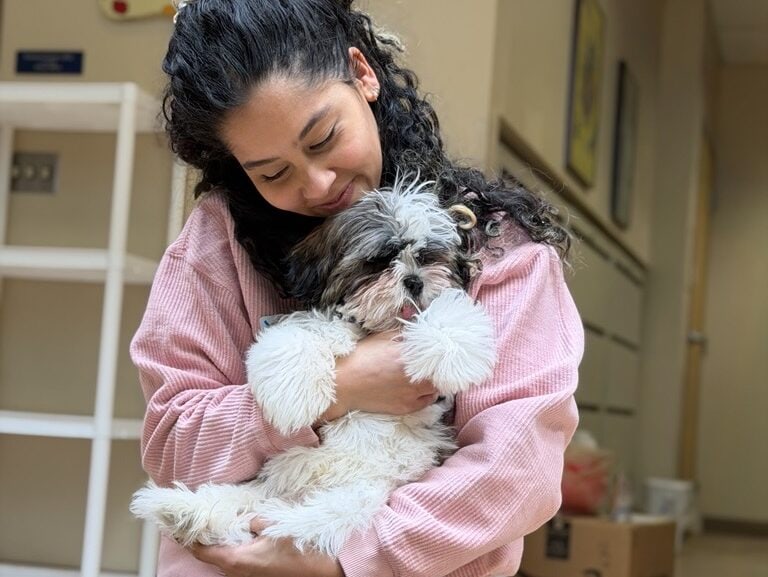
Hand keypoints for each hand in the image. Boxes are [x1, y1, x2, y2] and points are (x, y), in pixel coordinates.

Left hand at [191, 519, 343, 576]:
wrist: (323, 572)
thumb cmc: (299, 552)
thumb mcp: (275, 528)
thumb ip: (256, 521)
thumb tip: (248, 520)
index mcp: (236, 561)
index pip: (201, 550)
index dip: (187, 537)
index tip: (176, 525)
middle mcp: (237, 573)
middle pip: (211, 555)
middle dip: (203, 537)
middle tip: (197, 518)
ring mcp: (248, 576)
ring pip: (226, 557)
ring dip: (220, 542)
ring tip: (216, 523)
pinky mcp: (259, 575)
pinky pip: (239, 560)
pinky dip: (234, 546)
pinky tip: (241, 533)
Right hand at [321, 330, 437, 420]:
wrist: (343, 385)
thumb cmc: (360, 358)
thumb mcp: (382, 337)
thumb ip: (405, 333)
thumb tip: (422, 328)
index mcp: (409, 355)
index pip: (439, 351)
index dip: (442, 350)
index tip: (442, 348)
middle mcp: (414, 375)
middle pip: (442, 371)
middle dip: (440, 366)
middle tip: (436, 361)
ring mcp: (412, 394)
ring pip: (437, 388)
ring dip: (435, 381)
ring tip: (427, 374)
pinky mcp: (406, 407)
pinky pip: (427, 401)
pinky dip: (427, 394)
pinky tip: (419, 388)